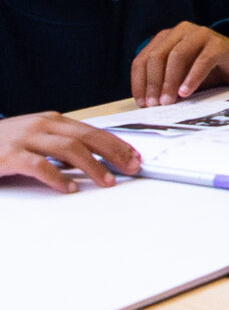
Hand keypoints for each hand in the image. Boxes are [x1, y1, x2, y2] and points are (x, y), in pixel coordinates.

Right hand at [0, 114, 139, 192]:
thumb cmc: (4, 143)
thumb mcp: (37, 138)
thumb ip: (62, 145)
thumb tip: (97, 159)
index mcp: (52, 120)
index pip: (93, 131)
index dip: (117, 144)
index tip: (135, 157)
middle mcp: (42, 125)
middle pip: (87, 137)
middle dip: (114, 153)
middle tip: (131, 168)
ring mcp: (25, 138)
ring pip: (69, 149)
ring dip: (93, 166)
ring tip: (108, 182)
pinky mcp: (8, 155)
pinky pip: (39, 166)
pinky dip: (57, 178)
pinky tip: (70, 188)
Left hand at [130, 24, 228, 105]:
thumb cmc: (208, 72)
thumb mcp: (180, 76)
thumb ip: (164, 82)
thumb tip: (147, 103)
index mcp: (167, 37)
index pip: (143, 59)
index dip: (139, 81)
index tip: (142, 102)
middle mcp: (182, 31)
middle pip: (157, 56)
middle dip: (153, 83)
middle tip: (154, 104)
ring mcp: (201, 34)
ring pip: (176, 56)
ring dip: (169, 82)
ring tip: (168, 102)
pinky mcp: (219, 44)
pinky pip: (202, 61)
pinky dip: (192, 78)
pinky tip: (186, 92)